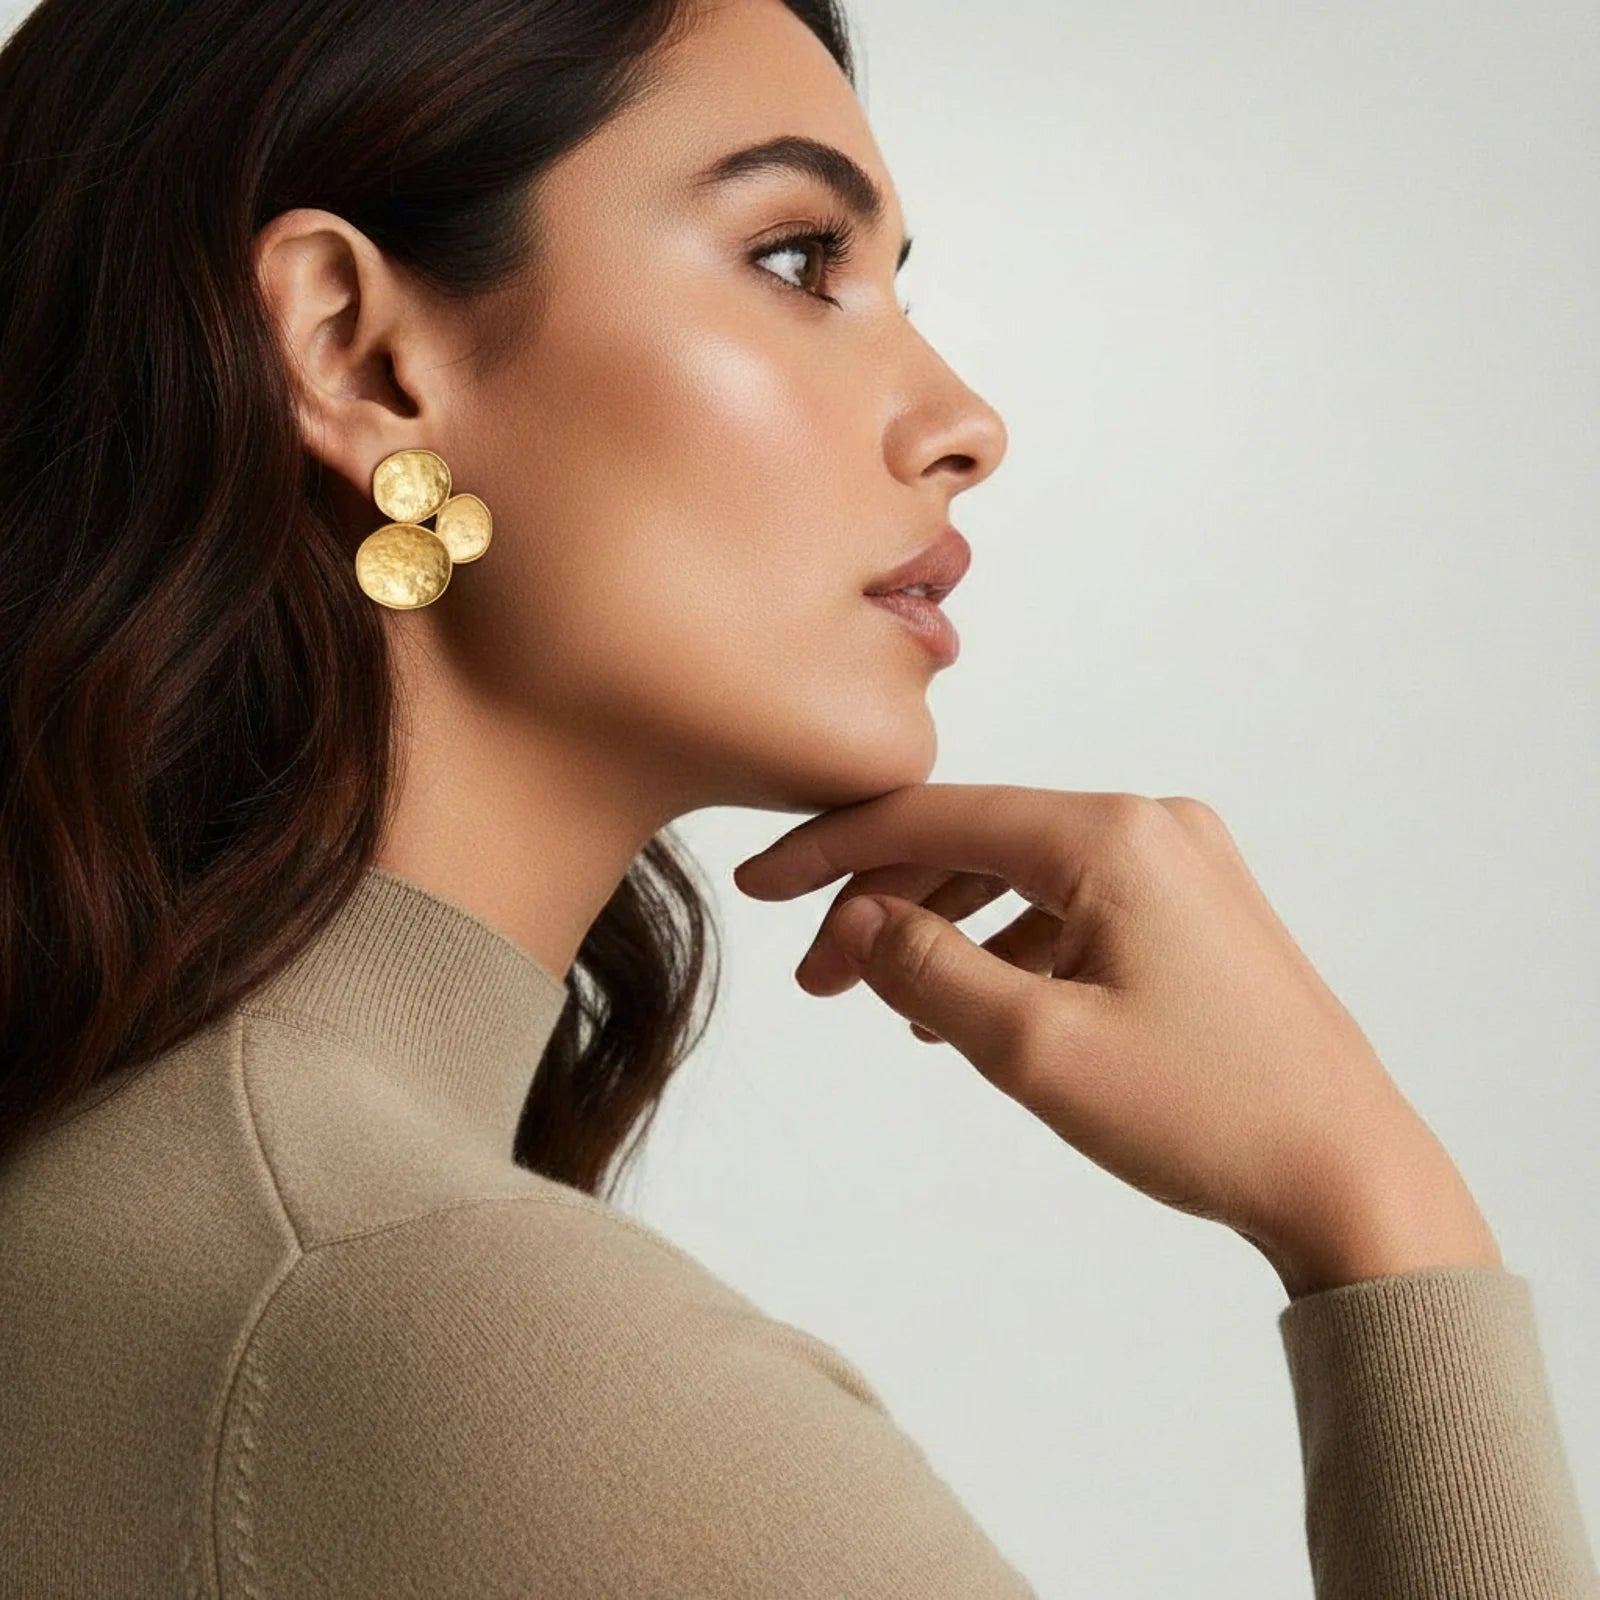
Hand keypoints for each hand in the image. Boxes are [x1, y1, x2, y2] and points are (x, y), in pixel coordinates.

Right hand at [734, 784, 1469, 1292]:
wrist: (1352, 1176)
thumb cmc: (1205, 1115)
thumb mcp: (1036, 1049)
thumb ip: (926, 969)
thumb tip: (853, 923)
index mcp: (1111, 836)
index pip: (933, 818)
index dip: (832, 851)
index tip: (760, 888)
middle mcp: (1150, 825)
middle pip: (974, 842)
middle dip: (885, 905)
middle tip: (816, 982)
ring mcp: (1181, 863)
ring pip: (1020, 876)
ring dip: (943, 930)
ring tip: (888, 1004)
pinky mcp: (1197, 909)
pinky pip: (1071, 907)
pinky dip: (1009, 947)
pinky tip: (970, 1006)